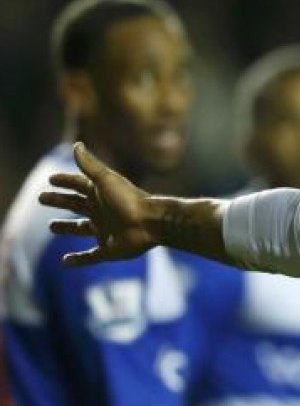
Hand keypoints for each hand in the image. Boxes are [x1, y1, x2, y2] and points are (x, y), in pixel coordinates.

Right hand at [38, 142, 157, 265]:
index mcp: (100, 194)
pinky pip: (91, 256)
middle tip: (42, 198)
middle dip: (59, 201)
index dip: (65, 181)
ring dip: (67, 228)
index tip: (51, 179)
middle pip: (75, 205)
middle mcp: (101, 211)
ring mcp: (105, 231)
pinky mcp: (109, 250)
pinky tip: (65, 261)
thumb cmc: (128, 200)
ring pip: (81, 229)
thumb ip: (90, 164)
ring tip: (52, 226)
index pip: (78, 185)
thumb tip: (76, 144)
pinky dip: (79, 260)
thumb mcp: (106, 180)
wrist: (151, 223)